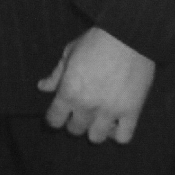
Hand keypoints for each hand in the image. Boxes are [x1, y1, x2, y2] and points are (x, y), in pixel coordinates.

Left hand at [38, 26, 154, 143]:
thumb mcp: (69, 53)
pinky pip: (123, 137)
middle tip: (78, 114)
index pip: (54, 119)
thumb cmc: (95, 42)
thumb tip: (42, 87)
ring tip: (97, 120)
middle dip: (74, 123)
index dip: (54, 119)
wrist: (127, 37)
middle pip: (75, 129)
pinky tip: (115, 124)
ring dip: (94, 130)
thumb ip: (55, 74)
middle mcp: (87, 106)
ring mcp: (110, 111)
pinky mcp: (132, 112)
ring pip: (97, 137)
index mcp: (69, 91)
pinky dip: (117, 134)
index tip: (57, 116)